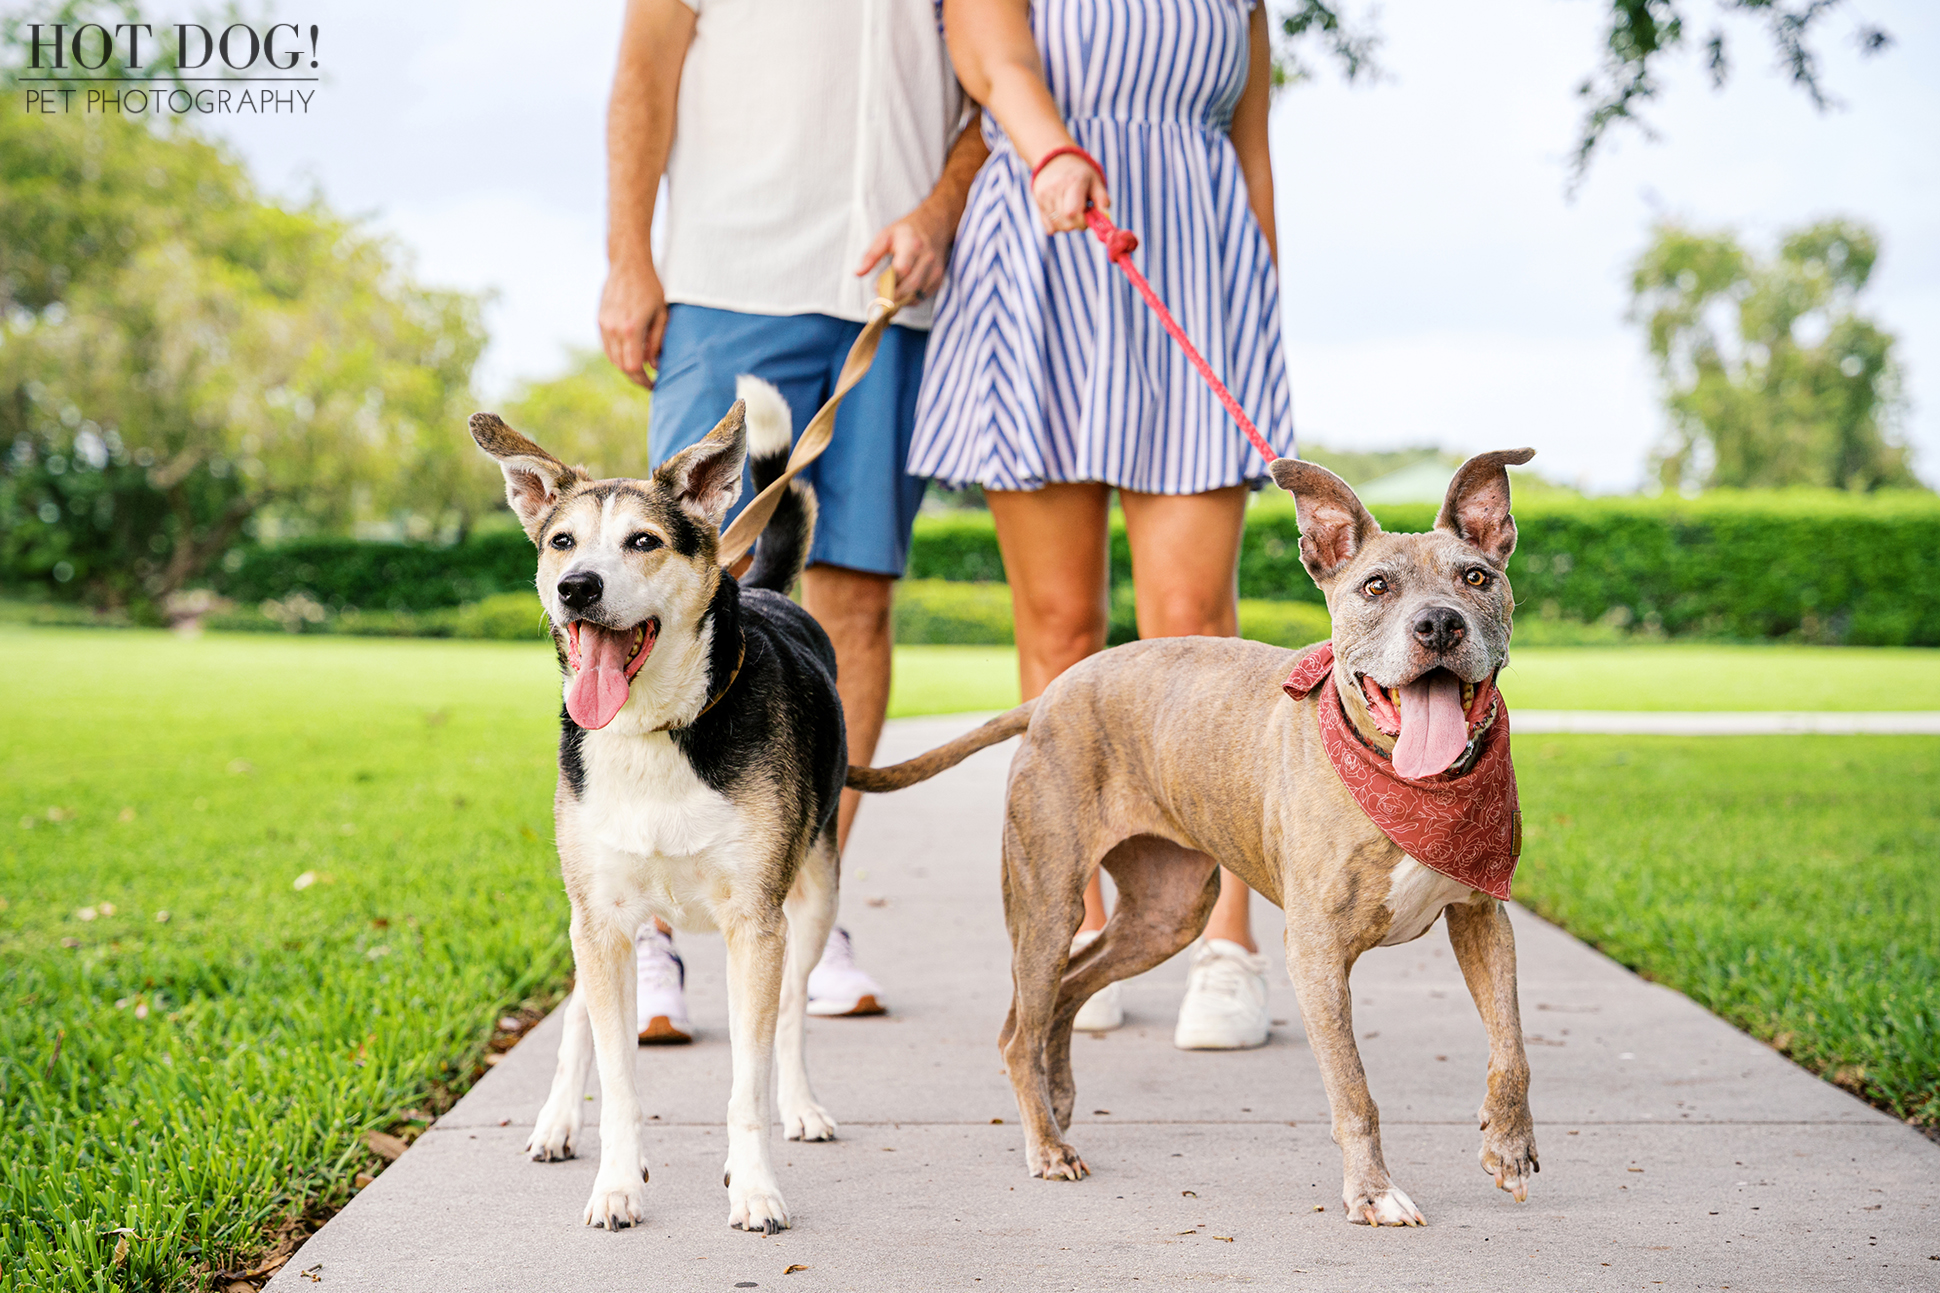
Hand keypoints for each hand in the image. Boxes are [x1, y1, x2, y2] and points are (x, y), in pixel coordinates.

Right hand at [599, 258, 668, 389]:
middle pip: (621, 366)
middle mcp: (614, 329)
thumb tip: (655, 365)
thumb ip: (658, 342)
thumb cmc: (650, 287)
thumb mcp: (661, 314)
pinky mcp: (600, 320)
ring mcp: (604, 325)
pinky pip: (607, 346)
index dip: (644, 380)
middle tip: (649, 381)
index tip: (654, 385)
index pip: (634, 367)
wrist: (627, 264)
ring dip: (625, 367)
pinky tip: (629, 354)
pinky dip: (617, 355)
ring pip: (612, 358)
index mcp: (631, 329)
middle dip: (635, 377)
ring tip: (640, 369)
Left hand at [855, 203, 952, 299]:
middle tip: (880, 296)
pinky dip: (909, 299)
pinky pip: (922, 296)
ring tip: (889, 294)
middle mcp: (927, 258)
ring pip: (917, 294)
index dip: (888, 282)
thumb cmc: (905, 232)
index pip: (902, 269)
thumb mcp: (885, 236)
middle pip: (911, 285)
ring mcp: (935, 270)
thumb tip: (858, 273)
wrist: (933, 226)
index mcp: (912, 245)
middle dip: (893, 295)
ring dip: (901, 299)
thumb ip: (871, 255)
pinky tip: (901, 292)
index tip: (876, 286)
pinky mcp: (938, 279)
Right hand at [1030, 152, 1107, 234]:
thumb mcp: (1095, 181)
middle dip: (1076, 225)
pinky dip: (1058, 226)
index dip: (1083, 222)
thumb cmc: (1081, 174)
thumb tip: (1105, 216)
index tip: (1088, 216)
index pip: (1073, 213)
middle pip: (1065, 223)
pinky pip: (1049, 227)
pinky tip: (1062, 215)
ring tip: (1072, 213)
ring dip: (1068, 226)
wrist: (1056, 160)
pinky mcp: (1038, 202)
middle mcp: (1055, 188)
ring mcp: (1044, 195)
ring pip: (1057, 226)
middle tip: (1081, 215)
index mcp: (1073, 182)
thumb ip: (1102, 199)